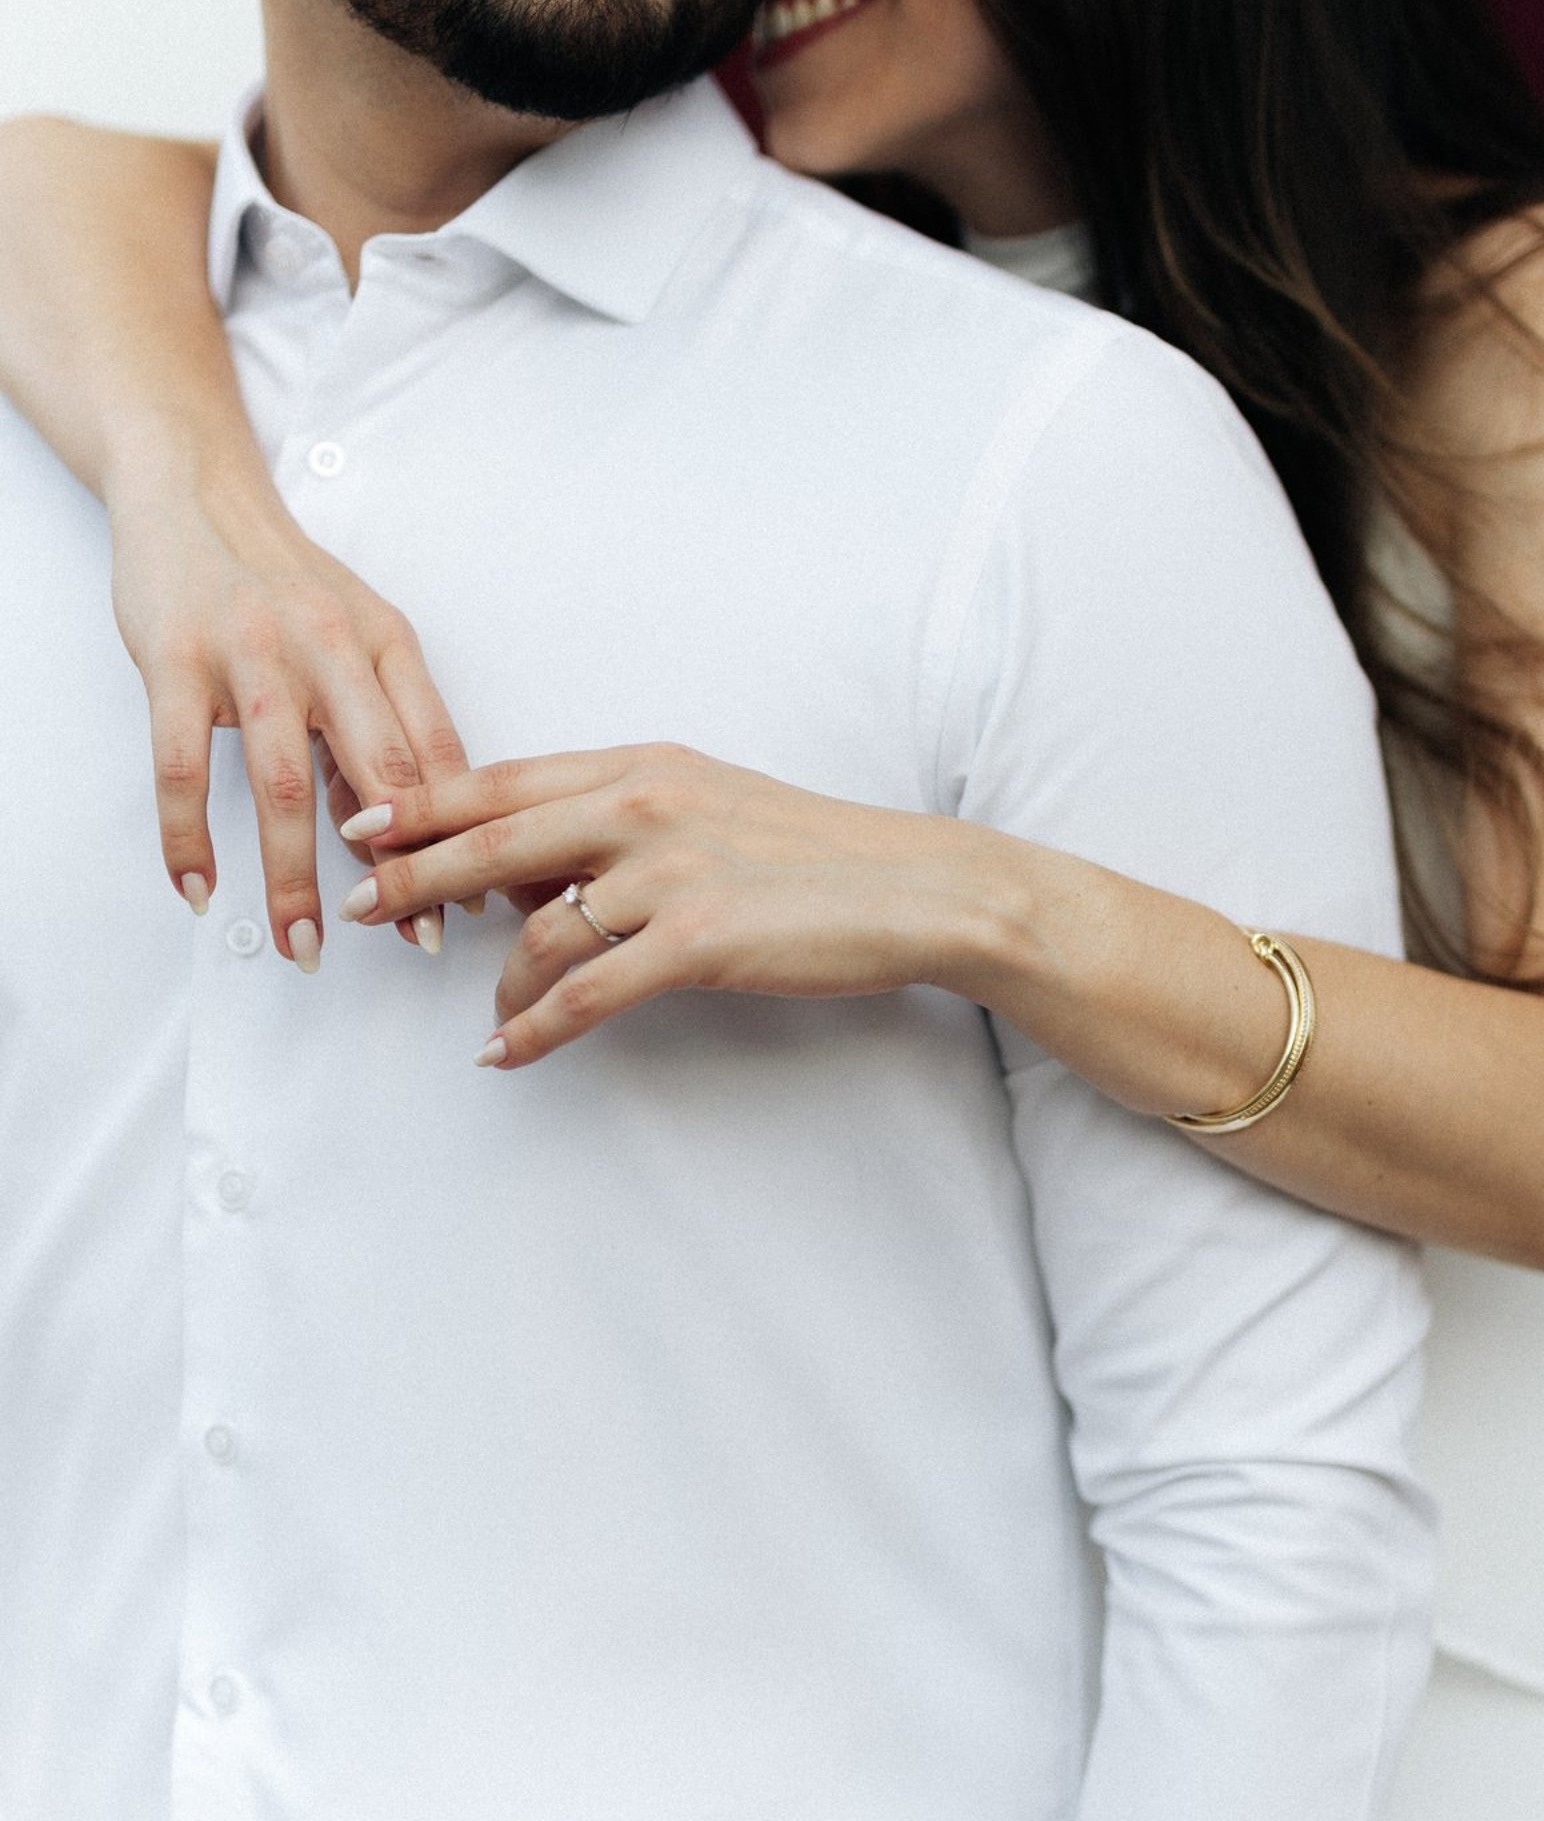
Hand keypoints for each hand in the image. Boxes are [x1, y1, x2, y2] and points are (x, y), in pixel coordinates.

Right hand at [104, 453, 468, 962]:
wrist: (192, 490)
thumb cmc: (283, 578)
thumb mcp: (354, 638)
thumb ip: (379, 726)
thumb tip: (405, 832)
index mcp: (387, 644)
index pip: (438, 753)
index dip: (464, 833)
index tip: (481, 900)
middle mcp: (328, 648)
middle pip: (379, 775)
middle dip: (403, 868)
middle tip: (417, 941)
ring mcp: (250, 655)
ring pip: (282, 786)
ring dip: (293, 878)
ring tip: (303, 945)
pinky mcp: (175, 661)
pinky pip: (182, 767)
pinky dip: (189, 838)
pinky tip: (199, 889)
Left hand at [332, 741, 1010, 1065]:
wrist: (915, 886)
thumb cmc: (816, 853)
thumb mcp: (712, 803)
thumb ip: (623, 818)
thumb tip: (536, 864)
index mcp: (644, 767)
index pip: (506, 780)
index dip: (423, 804)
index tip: (360, 824)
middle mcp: (646, 806)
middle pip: (493, 841)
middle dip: (411, 876)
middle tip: (351, 905)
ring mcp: (671, 872)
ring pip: (537, 929)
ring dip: (494, 981)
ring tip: (479, 1012)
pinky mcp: (699, 940)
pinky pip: (588, 994)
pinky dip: (535, 1029)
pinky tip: (506, 1054)